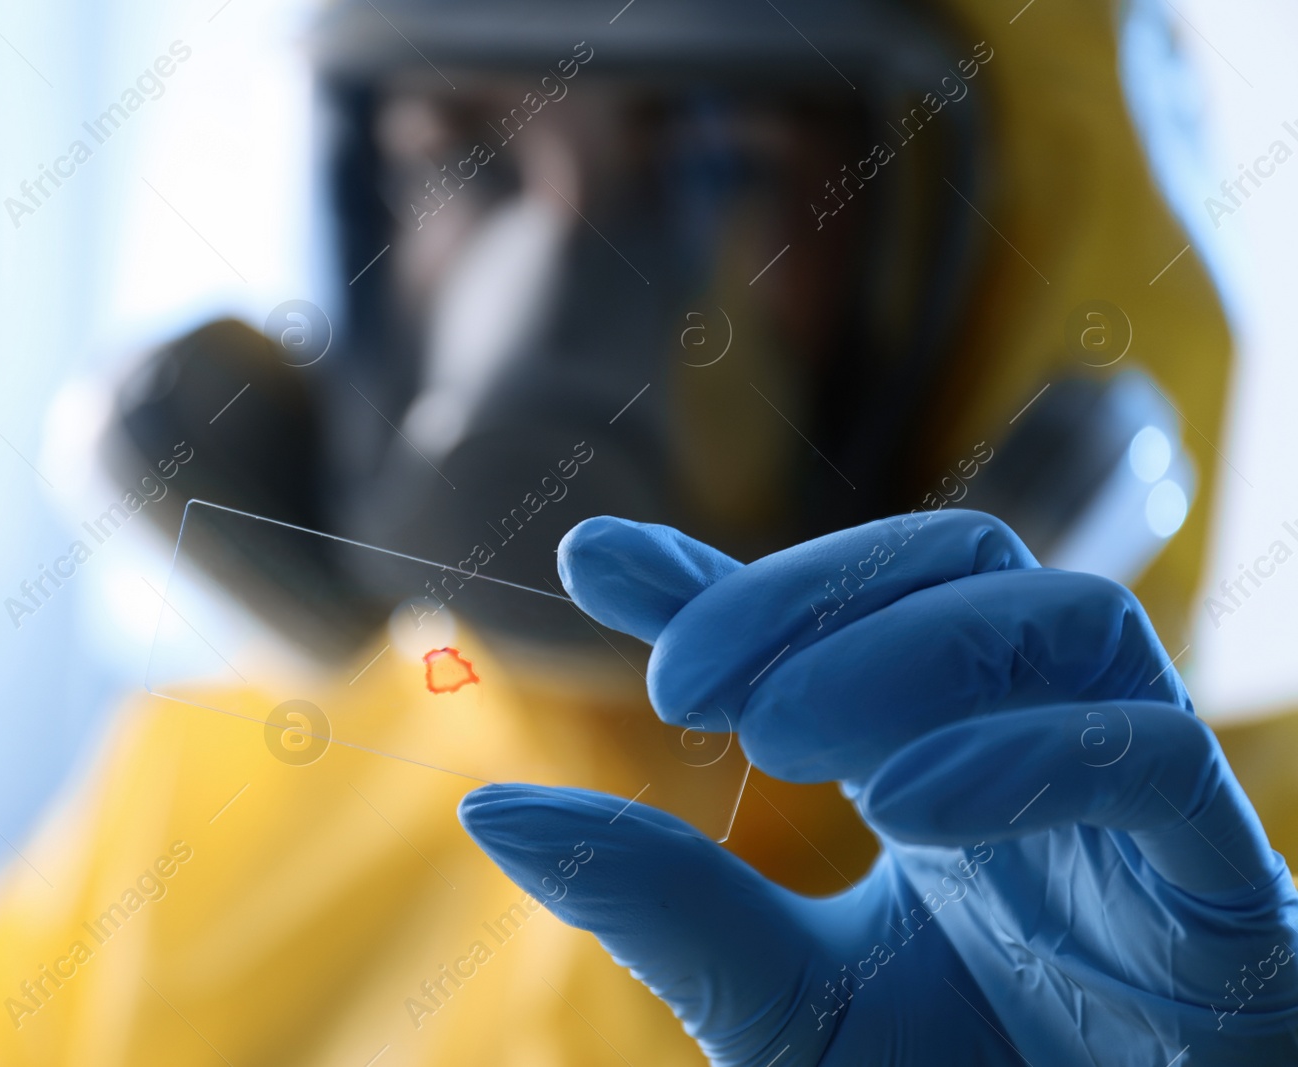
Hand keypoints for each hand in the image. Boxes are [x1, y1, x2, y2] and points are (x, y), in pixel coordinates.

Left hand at [459, 512, 1297, 1064]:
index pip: (830, 626)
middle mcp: (1034, 755)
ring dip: (905, 648)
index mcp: (938, 771)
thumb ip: (660, 903)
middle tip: (684, 675)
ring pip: (1061, 621)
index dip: (715, 576)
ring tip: (782, 730)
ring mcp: (1137, 807)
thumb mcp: (780, 1005)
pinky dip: (1025, 755)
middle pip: (958, 566)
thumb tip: (490, 804)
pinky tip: (907, 804)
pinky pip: (1152, 756)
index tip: (586, 556)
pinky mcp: (1225, 887)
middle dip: (814, 589)